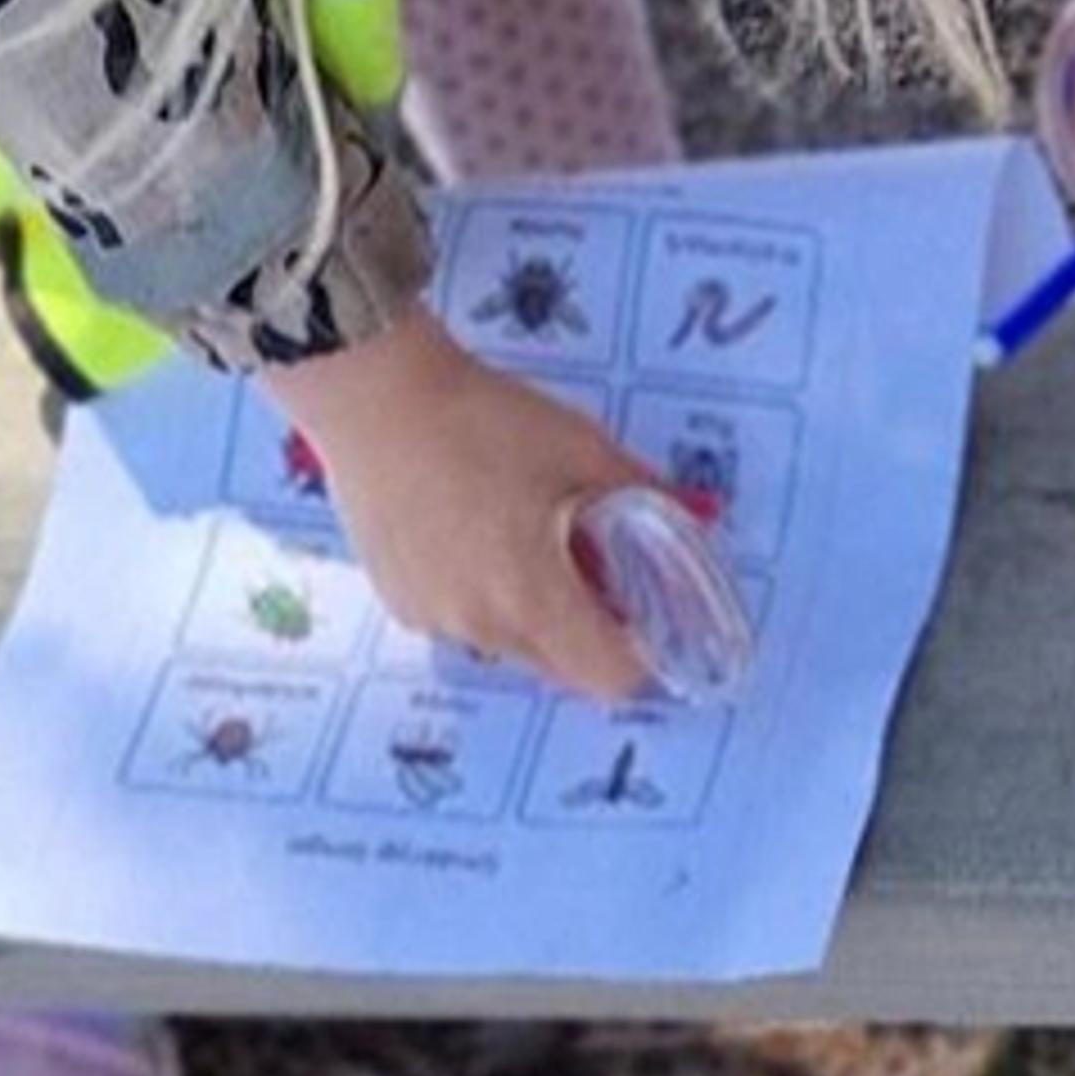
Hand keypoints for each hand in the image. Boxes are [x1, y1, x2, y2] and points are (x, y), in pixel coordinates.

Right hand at [278, 304, 662, 697]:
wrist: (376, 397)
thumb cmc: (486, 421)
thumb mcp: (582, 447)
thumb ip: (642, 494)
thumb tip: (698, 517)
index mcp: (533, 600)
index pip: (608, 678)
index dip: (641, 651)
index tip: (644, 605)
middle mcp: (480, 629)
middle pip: (559, 664)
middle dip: (587, 626)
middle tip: (589, 557)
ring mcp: (431, 619)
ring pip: (507, 643)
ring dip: (530, 609)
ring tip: (520, 530)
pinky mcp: (396, 600)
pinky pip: (460, 619)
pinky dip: (480, 593)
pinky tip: (469, 527)